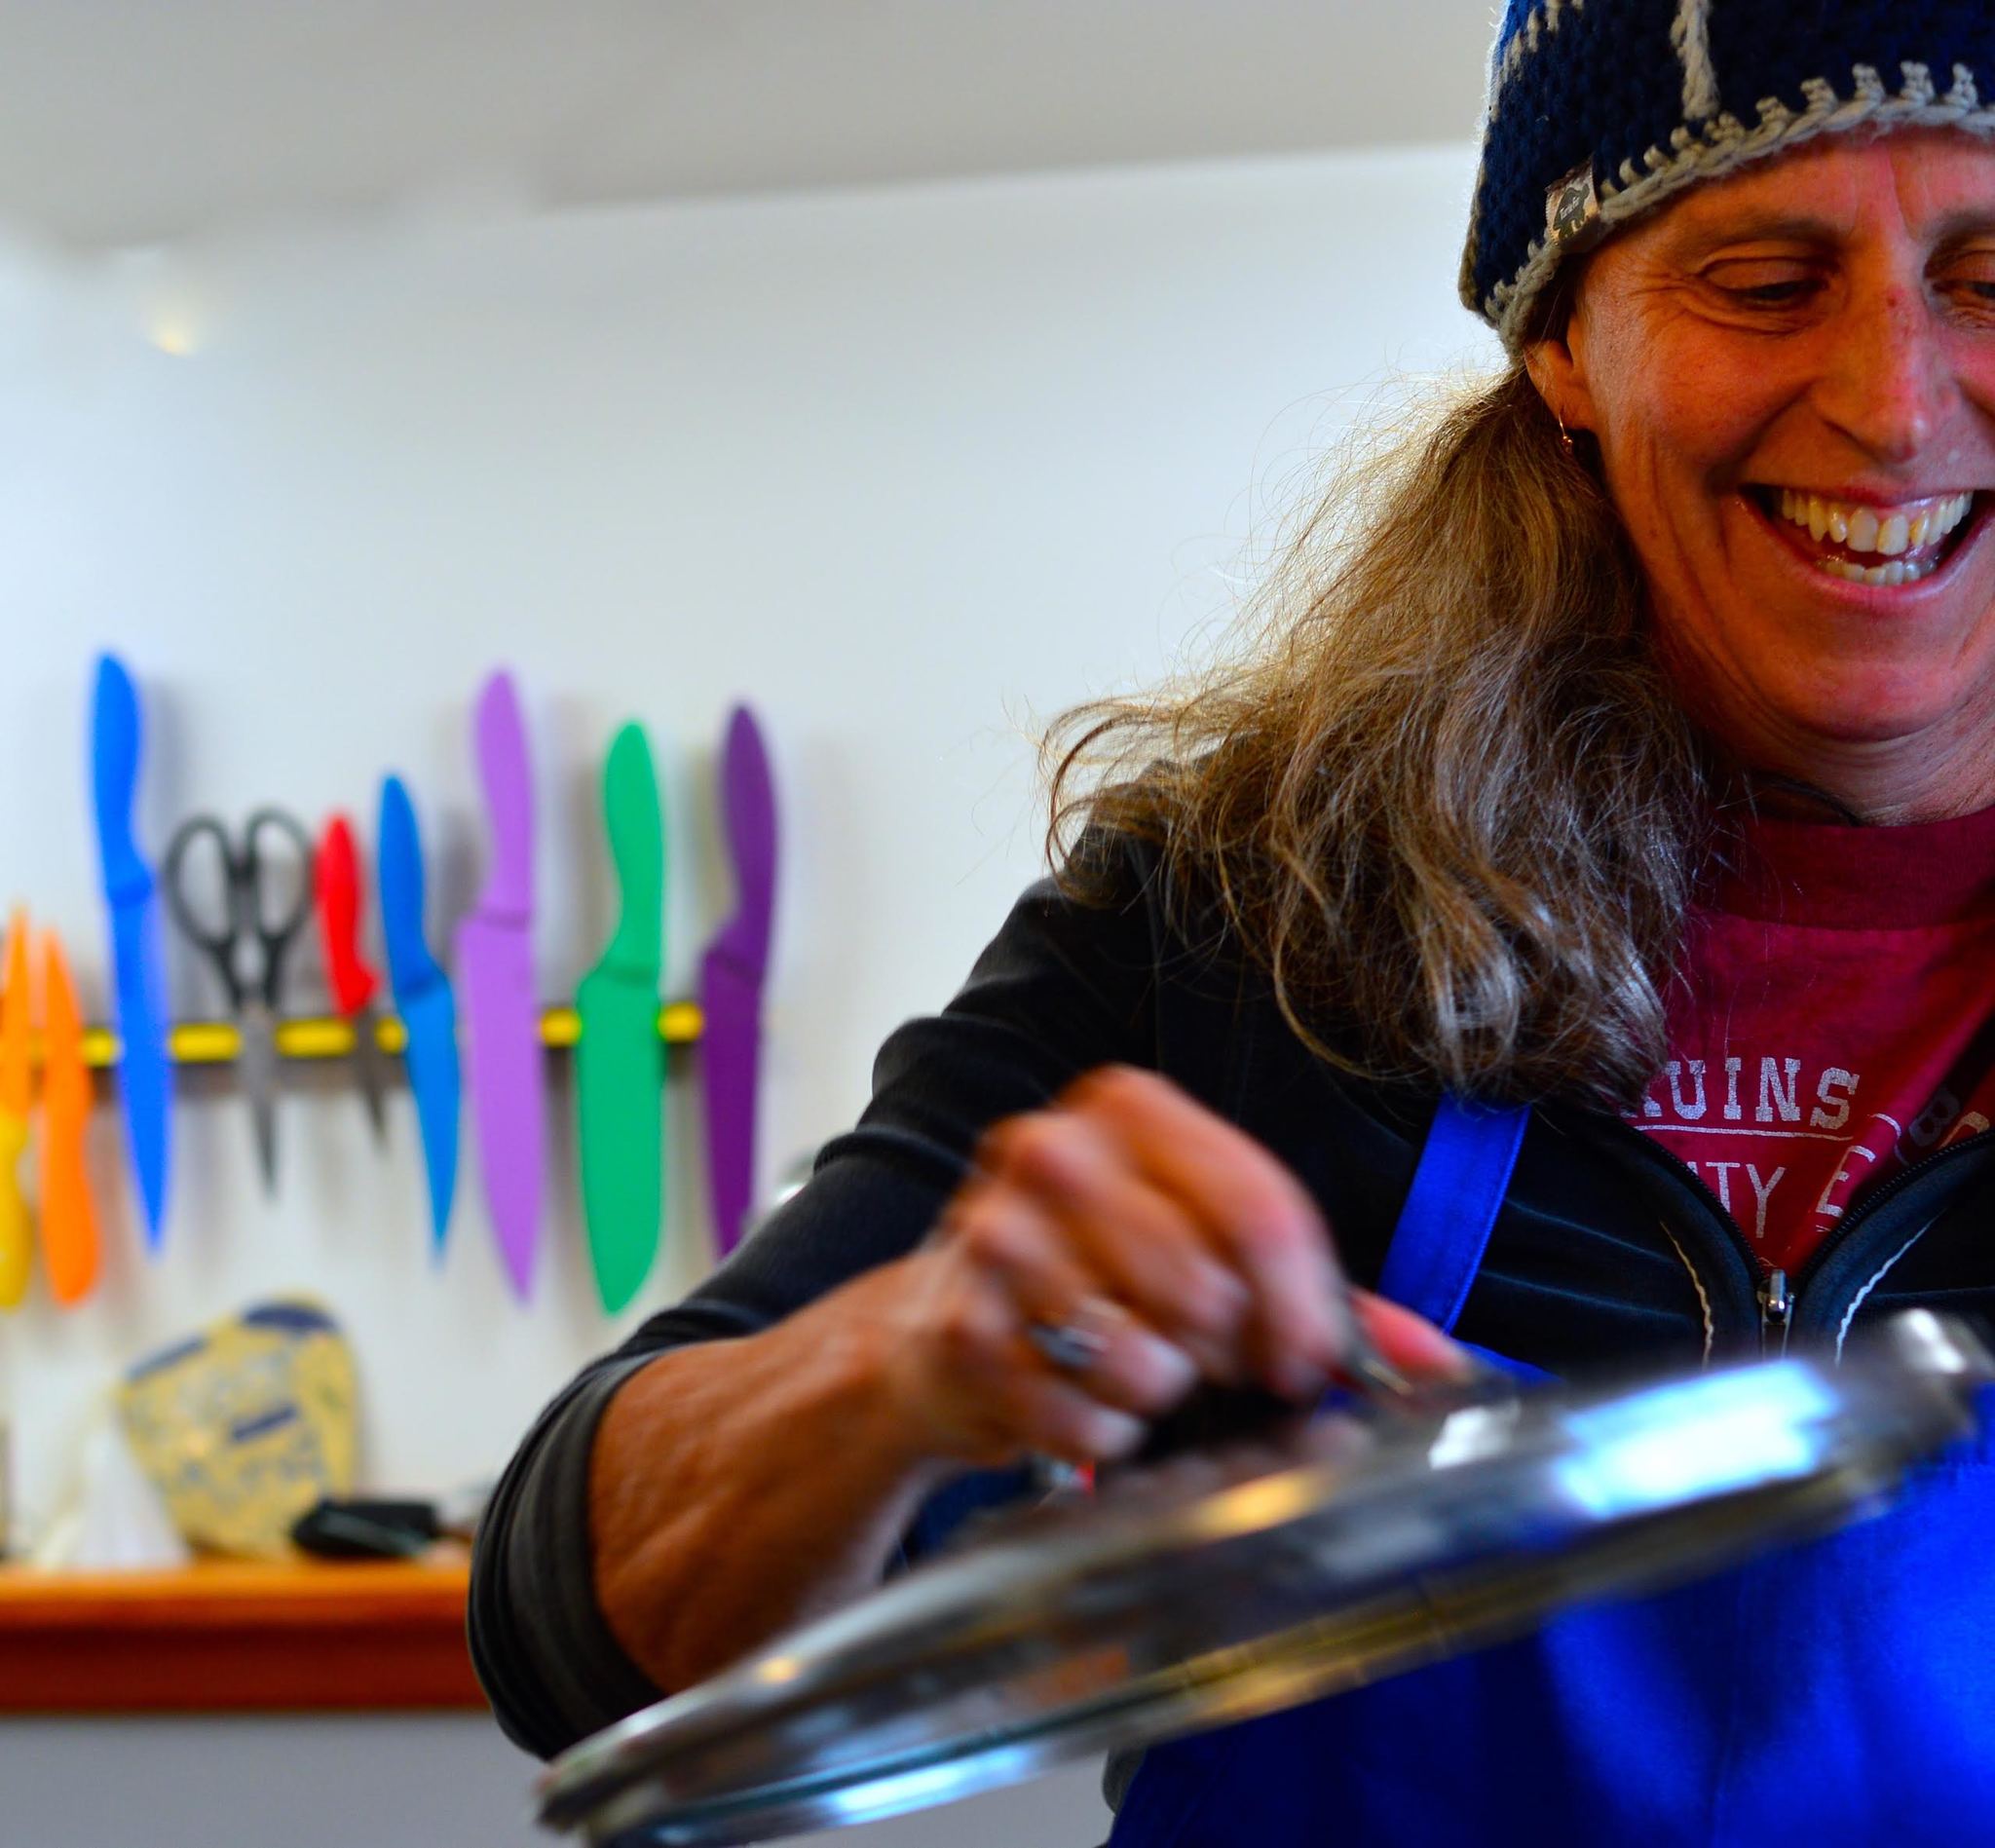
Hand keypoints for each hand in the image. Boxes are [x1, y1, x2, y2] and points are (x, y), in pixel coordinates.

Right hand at [880, 1065, 1465, 1467]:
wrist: (943, 1322)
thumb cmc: (1099, 1278)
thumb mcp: (1211, 1256)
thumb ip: (1331, 1302)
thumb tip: (1441, 1367)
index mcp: (1129, 1109)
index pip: (1256, 1207)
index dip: (1301, 1307)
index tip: (1307, 1361)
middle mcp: (1053, 1152)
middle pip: (1206, 1290)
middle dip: (1224, 1352)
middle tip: (1203, 1358)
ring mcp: (995, 1234)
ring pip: (1146, 1360)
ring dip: (1158, 1392)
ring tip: (1134, 1370)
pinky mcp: (962, 1324)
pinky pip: (1084, 1415)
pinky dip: (1101, 1431)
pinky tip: (1078, 1397)